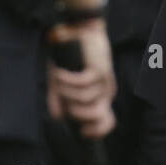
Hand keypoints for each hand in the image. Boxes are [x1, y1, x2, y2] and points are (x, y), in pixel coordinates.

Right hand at [46, 19, 115, 138]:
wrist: (79, 31)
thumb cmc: (71, 58)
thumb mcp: (63, 82)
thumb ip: (60, 99)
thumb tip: (57, 116)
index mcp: (101, 96)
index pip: (108, 121)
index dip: (97, 131)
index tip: (83, 133)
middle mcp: (105, 91)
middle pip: (95, 115)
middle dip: (76, 112)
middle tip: (63, 98)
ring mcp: (103, 81)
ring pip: (82, 99)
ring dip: (64, 91)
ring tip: (58, 77)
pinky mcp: (98, 69)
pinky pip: (80, 84)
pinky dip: (65, 80)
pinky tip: (58, 73)